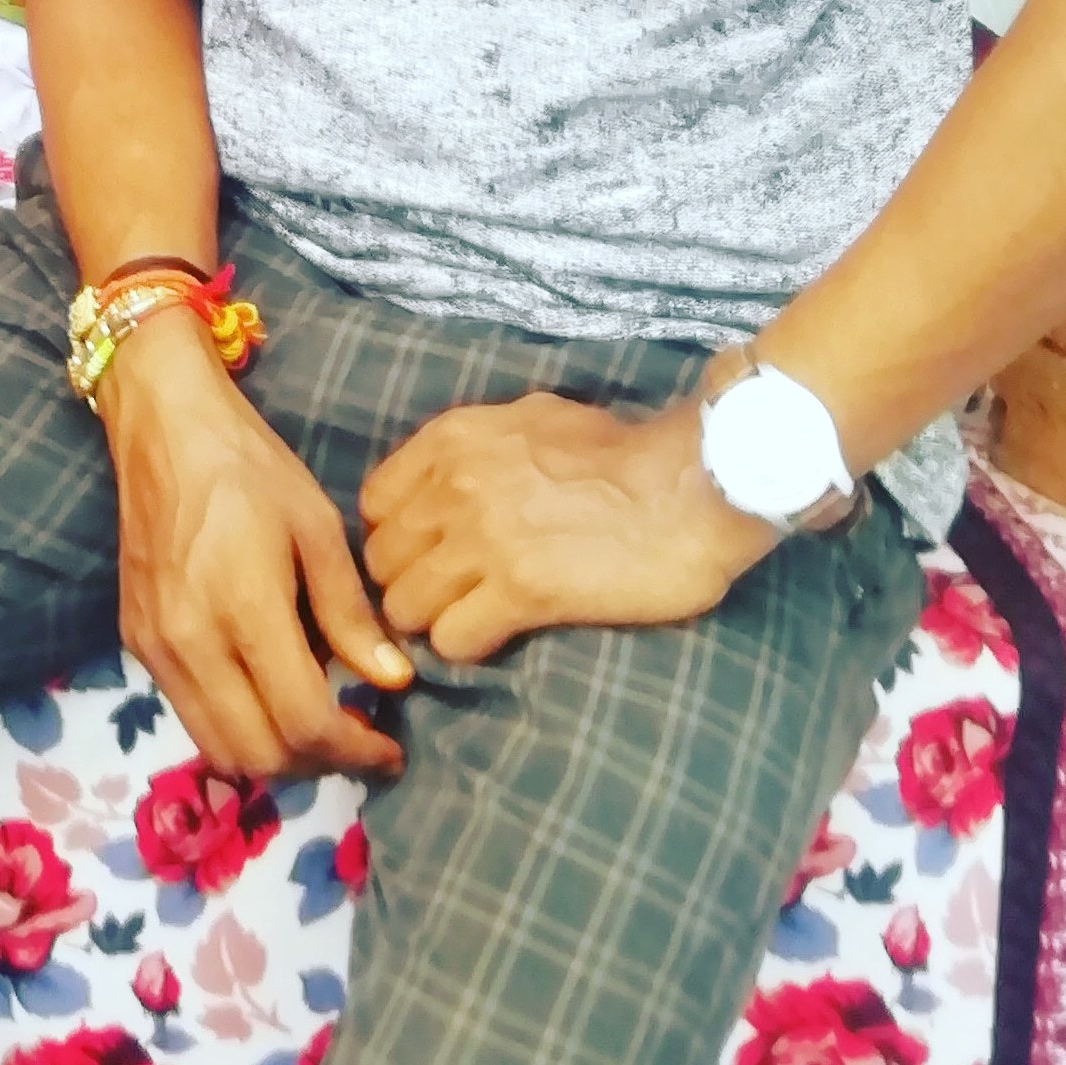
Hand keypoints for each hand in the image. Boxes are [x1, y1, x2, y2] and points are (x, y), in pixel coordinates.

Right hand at [100, 308, 409, 780]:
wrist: (162, 426)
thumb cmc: (250, 466)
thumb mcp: (316, 526)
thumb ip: (350, 613)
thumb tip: (393, 681)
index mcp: (243, 607)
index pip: (303, 721)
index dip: (355, 752)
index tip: (390, 751)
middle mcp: (189, 643)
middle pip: (259, 755)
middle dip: (318, 765)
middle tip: (359, 743)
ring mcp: (155, 648)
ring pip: (218, 749)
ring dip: (274, 756)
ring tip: (318, 727)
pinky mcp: (136, 641)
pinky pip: (190, 715)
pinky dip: (236, 727)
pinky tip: (268, 691)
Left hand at [360, 394, 773, 663]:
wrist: (691, 485)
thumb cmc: (623, 452)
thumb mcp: (534, 419)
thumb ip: (478, 446)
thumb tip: (446, 476)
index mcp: (454, 439)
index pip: (374, 504)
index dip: (397, 536)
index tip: (425, 553)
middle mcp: (454, 486)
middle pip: (381, 561)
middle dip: (409, 584)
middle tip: (449, 597)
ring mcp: (482, 541)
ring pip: (405, 607)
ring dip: (434, 620)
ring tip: (473, 618)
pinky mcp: (519, 592)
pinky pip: (452, 640)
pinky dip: (469, 645)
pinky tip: (500, 634)